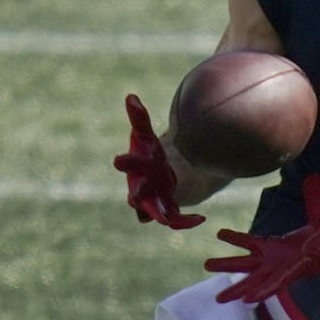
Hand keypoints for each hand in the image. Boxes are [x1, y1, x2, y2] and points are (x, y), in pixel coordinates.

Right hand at [112, 94, 204, 230]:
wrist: (174, 173)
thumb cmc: (153, 156)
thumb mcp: (148, 137)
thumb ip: (139, 118)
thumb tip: (130, 96)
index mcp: (137, 168)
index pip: (129, 163)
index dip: (126, 162)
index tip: (118, 160)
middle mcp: (143, 187)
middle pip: (136, 192)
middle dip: (136, 193)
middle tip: (133, 196)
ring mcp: (156, 201)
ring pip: (153, 211)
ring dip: (157, 213)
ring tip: (163, 217)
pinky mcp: (171, 210)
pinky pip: (176, 220)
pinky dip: (185, 222)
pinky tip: (200, 219)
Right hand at [205, 175, 319, 303]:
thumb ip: (314, 195)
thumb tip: (314, 177)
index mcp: (280, 245)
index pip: (253, 241)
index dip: (236, 237)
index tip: (218, 232)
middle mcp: (278, 259)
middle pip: (247, 263)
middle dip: (227, 265)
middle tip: (206, 265)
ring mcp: (285, 268)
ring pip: (255, 280)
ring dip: (238, 288)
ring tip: (219, 298)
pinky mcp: (294, 273)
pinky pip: (274, 284)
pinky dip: (261, 291)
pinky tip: (247, 300)